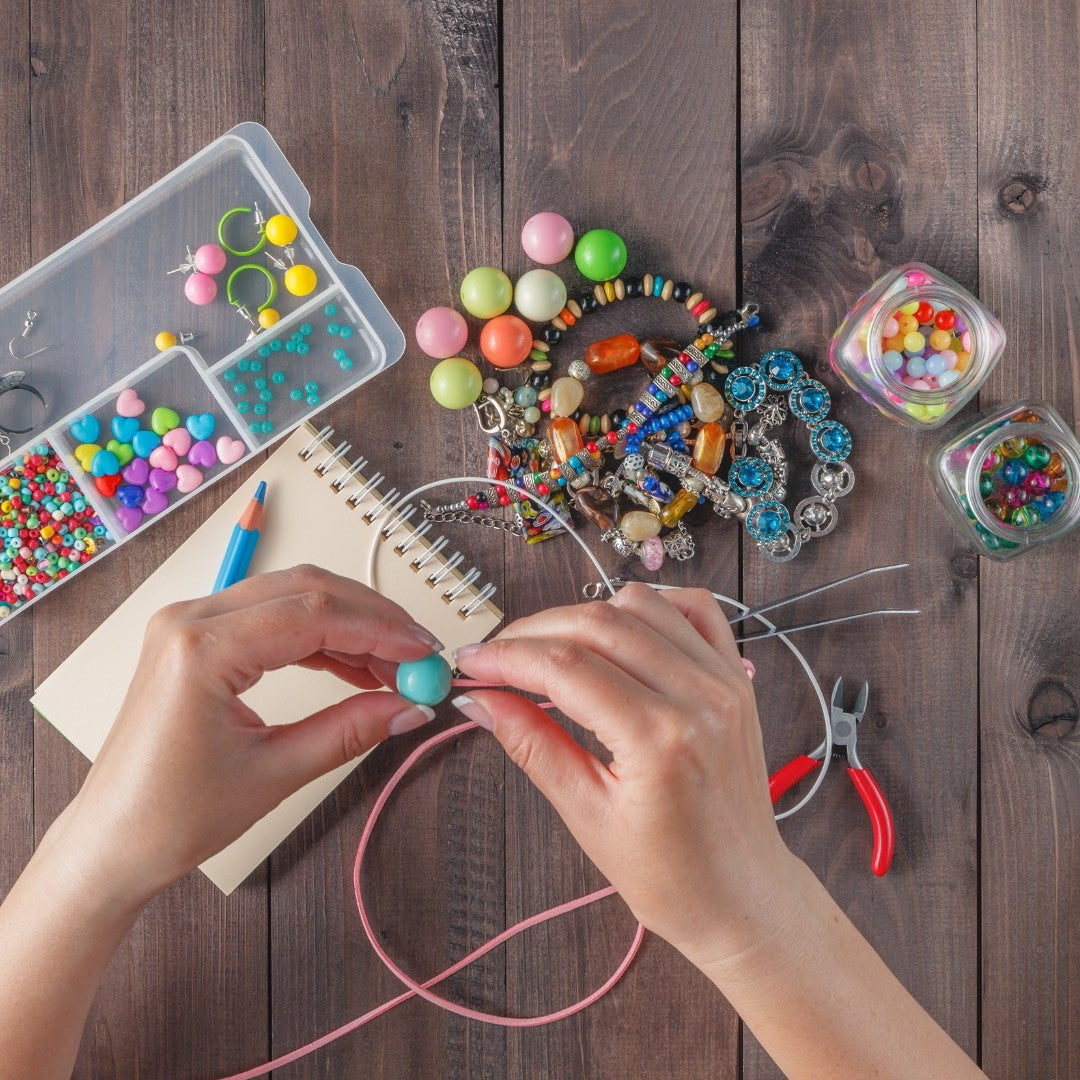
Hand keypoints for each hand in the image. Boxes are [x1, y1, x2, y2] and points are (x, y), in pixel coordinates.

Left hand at [53, 564, 442, 906]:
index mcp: (201, 648)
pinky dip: (320, 635)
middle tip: (420, 653)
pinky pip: (272, 617)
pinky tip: (355, 665)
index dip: (380, 629)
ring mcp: (190, 623)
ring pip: (292, 596)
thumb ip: (351, 730)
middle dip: (372, 618)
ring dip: (350, 623)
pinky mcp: (196, 638)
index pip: (313, 613)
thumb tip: (411, 707)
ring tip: (395, 664)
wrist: (113, 841)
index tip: (425, 652)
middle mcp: (190, 619)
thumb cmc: (172, 815)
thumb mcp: (276, 773)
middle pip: (306, 589)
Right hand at [452, 584, 794, 965]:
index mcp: (660, 741)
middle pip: (598, 624)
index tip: (471, 663)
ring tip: (550, 649)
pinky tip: (617, 629)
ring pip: (641, 604)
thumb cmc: (673, 876)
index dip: (507, 657)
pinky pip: (695, 609)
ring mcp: (725, 680)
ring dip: (584, 614)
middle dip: (534, 632)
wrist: (743, 896)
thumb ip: (532, 746)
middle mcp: (699, 697)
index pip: (566, 667)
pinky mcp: (737, 678)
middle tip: (496, 656)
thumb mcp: (587, 816)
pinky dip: (650, 605)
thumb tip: (481, 700)